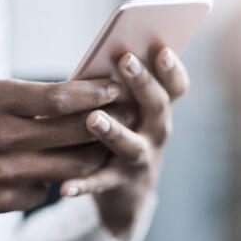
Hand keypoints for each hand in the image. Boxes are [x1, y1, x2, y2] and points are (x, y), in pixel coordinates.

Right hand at [0, 76, 124, 240]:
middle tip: (128, 113)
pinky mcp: (3, 200)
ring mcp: (4, 172)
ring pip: (72, 166)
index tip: (115, 88)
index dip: (94, 92)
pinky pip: (46, 191)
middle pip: (76, 131)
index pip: (60, 96)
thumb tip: (63, 93)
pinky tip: (59, 170)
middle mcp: (4, 136)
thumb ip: (17, 91)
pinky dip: (57, 181)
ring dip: (95, 154)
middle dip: (110, 121)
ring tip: (108, 143)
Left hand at [60, 48, 189, 240]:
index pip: (176, 87)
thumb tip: (100, 54)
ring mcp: (140, 159)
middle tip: (127, 60)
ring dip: (113, 130)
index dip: (172, 69)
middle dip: (143, 83)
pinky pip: (100, 183)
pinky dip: (83, 185)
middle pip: (157, 107)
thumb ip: (119, 85)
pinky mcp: (118, 183)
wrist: (128, 191)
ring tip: (93, 118)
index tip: (162, 49)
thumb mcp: (128, 108)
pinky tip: (65, 187)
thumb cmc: (122, 131)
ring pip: (131, 145)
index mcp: (157, 108)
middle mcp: (156, 132)